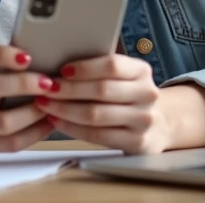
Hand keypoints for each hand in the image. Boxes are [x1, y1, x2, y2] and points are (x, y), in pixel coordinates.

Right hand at [0, 44, 57, 162]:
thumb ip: (1, 67)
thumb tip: (45, 56)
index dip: (1, 54)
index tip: (28, 58)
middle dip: (24, 84)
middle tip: (49, 84)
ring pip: (2, 122)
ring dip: (33, 113)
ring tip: (53, 105)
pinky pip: (9, 143)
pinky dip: (34, 134)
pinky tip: (48, 124)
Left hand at [33, 54, 172, 153]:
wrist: (158, 125)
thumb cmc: (128, 95)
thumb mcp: (124, 77)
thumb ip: (101, 70)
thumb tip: (59, 63)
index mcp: (142, 71)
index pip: (112, 65)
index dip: (85, 67)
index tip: (62, 69)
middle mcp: (146, 94)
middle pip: (101, 90)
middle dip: (68, 89)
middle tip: (46, 88)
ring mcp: (143, 120)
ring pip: (96, 114)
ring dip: (65, 109)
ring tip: (46, 105)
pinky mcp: (136, 142)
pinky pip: (97, 135)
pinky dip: (72, 128)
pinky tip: (57, 121)